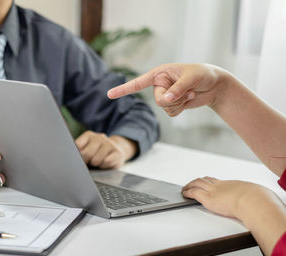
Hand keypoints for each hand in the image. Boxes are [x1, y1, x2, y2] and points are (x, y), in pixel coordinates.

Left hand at [75, 131, 136, 168]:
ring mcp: (109, 144)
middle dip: (86, 162)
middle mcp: (99, 137)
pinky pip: (106, 162)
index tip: (79, 159)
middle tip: (89, 163)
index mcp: (89, 135)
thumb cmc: (96, 153)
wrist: (116, 151)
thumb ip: (78, 151)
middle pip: (86, 154)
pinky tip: (106, 163)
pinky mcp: (118, 152)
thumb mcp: (86, 149)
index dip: (77, 156)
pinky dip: (104, 166)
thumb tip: (70, 159)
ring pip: (96, 160)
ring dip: (96, 165)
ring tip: (98, 162)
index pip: (78, 146)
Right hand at [107, 63, 228, 115]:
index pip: (138, 83)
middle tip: (187, 91)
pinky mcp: (172, 104)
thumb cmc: (203, 74)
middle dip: (174, 99)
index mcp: (160, 73)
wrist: (216, 84)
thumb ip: (177, 89)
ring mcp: (165, 95)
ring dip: (180, 103)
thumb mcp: (191, 78)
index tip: (109, 95)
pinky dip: (181, 108)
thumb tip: (166, 100)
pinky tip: (190, 98)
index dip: (123, 89)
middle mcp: (160, 84)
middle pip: (158, 100)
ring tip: (190, 93)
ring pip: (165, 108)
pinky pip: (171, 113)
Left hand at [182, 176, 266, 217]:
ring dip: (190, 185)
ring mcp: (214, 191)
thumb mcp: (256, 196)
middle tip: (192, 183)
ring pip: (197, 183)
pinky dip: (188, 192)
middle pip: (206, 179)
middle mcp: (221, 185)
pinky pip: (194, 192)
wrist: (253, 201)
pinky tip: (184, 194)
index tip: (208, 182)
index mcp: (232, 185)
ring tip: (184, 189)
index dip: (211, 181)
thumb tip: (262, 201)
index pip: (218, 181)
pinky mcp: (208, 198)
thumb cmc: (258, 201)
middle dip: (197, 181)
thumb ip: (254, 197)